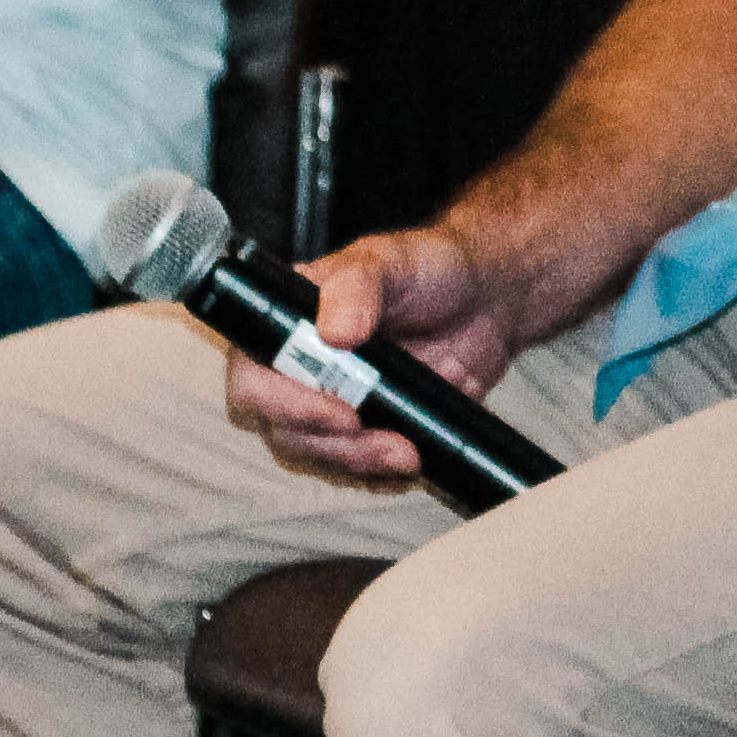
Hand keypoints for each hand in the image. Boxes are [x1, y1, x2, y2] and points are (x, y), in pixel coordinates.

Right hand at [229, 226, 515, 487]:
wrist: (484, 298)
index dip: (282, 405)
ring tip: (409, 453)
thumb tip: (334, 332)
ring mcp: (333, 404)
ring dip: (360, 462)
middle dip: (331, 443)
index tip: (339, 411)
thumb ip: (358, 286)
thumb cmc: (428, 268)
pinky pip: (358, 469)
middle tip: (384, 441)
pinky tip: (415, 460)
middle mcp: (300, 371)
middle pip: (281, 430)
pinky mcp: (369, 429)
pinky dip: (381, 474)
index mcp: (287, 327)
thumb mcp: (392, 261)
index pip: (251, 380)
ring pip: (318, 456)